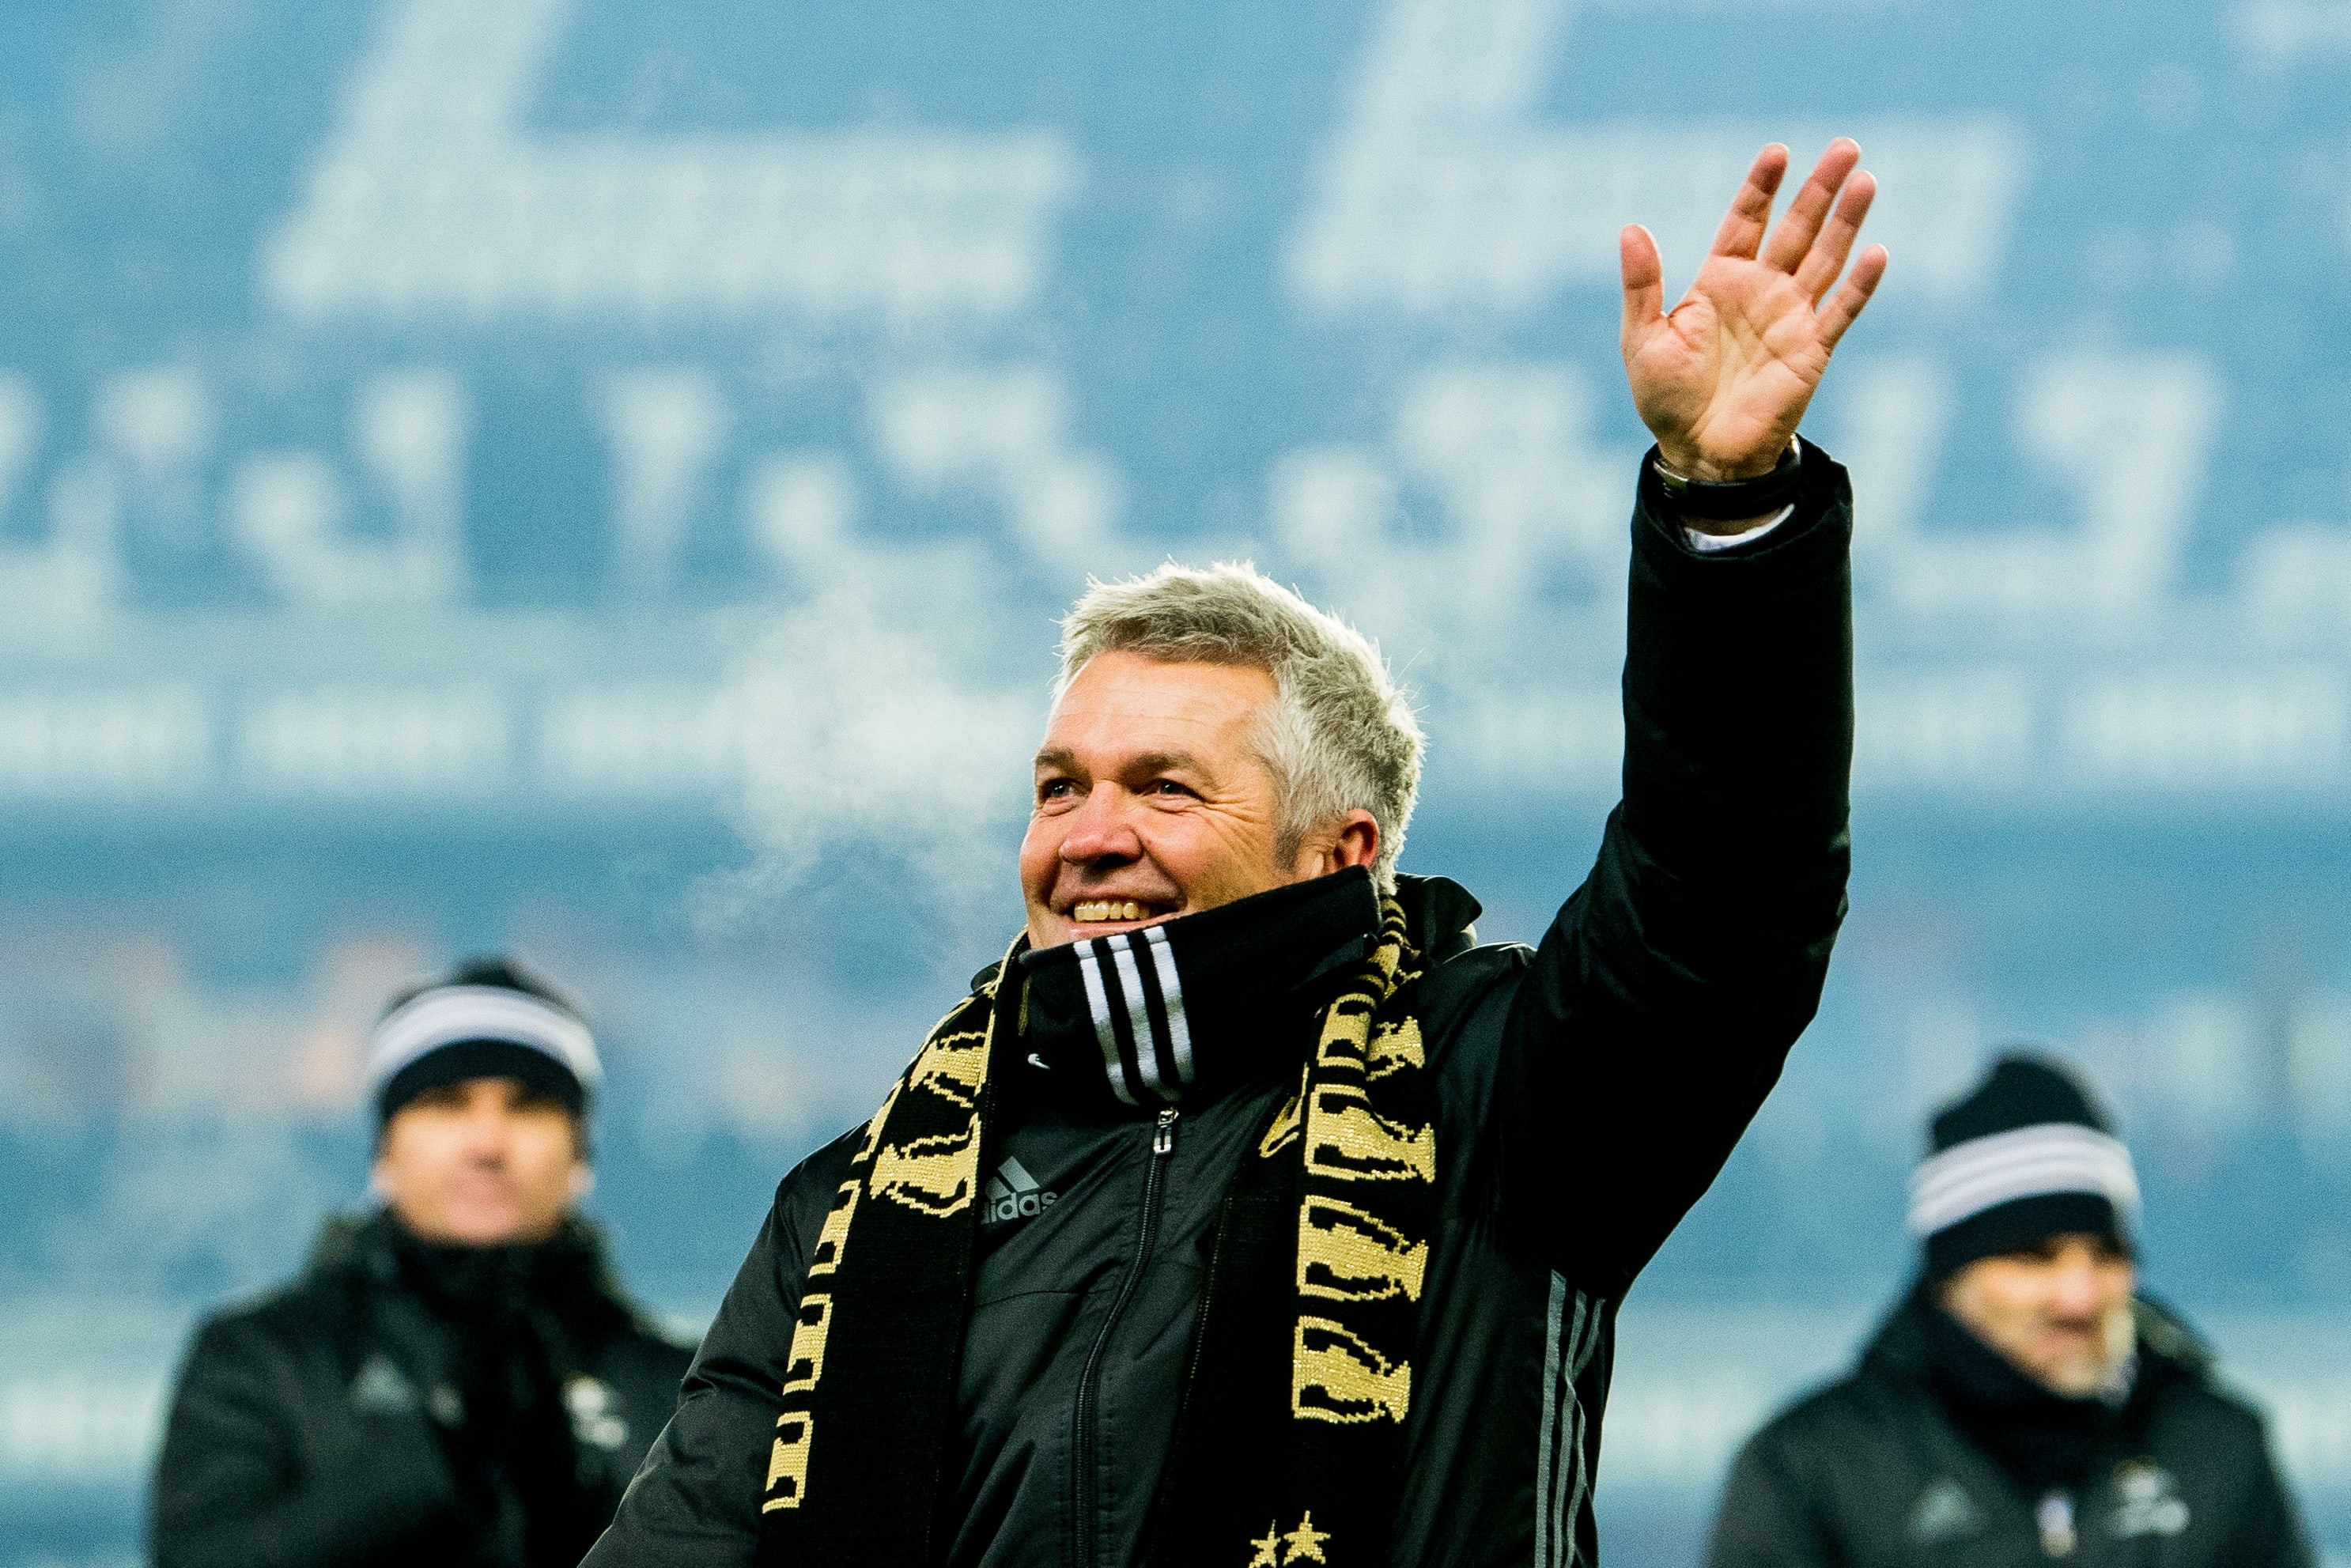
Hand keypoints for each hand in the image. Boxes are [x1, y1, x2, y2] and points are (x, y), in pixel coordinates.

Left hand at [1621, 139, 1886, 481]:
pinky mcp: (1812, 350)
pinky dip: (1859, 284)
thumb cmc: (1666, 399)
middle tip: (1845, 147)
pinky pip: (1840, 311)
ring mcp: (1790, 317)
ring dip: (1847, 222)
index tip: (1778, 153)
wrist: (1701, 454)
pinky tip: (1876, 252)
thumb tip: (1631, 228)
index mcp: (1719, 280)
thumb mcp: (1643, 339)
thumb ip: (1642, 285)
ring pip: (1826, 258)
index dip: (1762, 187)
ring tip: (1866, 181)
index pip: (1746, 220)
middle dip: (1820, 189)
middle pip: (1797, 228)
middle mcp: (1761, 290)